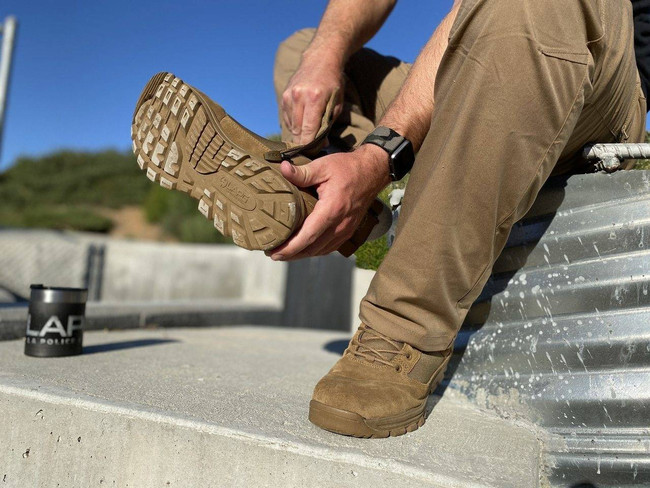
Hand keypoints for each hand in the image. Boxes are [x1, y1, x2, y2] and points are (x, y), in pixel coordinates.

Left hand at [267, 144, 390, 259]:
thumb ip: (302, 172)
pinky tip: (305, 248)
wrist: (373, 172)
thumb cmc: (348, 168)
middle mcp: (339, 225)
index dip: (290, 248)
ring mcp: (345, 230)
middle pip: (312, 248)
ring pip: (321, 250)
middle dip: (291, 255)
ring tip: (285, 253)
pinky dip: (315, 250)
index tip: (275, 252)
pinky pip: (330, 247)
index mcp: (331, 210)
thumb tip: (282, 169)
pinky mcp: (348, 230)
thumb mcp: (324, 166)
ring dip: (302, 254)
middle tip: (273, 254)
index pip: (308, 236)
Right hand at [281, 56, 343, 144]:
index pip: (308, 130)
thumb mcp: (337, 103)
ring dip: (298, 133)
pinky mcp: (283, 95)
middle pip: (297, 130)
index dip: (309, 145)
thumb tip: (321, 143)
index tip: (313, 153)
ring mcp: (289, 95)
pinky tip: (302, 122)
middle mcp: (299, 96)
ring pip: (291, 125)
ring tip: (308, 134)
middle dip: (304, 141)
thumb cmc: (333, 83)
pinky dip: (294, 124)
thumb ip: (328, 124)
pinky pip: (287, 118)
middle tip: (312, 148)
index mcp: (314, 98)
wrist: (320, 60)